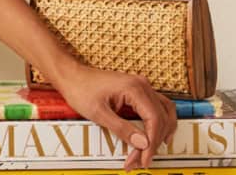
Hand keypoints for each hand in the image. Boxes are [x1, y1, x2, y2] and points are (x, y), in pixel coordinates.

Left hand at [52, 63, 176, 169]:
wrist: (71, 75)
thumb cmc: (81, 89)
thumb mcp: (99, 113)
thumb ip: (122, 129)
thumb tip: (142, 143)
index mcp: (134, 88)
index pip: (154, 119)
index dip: (152, 143)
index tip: (144, 159)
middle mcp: (142, 85)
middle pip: (161, 118)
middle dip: (153, 143)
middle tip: (141, 161)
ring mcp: (141, 86)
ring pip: (164, 112)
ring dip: (160, 134)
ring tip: (149, 152)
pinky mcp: (138, 90)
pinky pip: (158, 107)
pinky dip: (160, 123)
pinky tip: (156, 136)